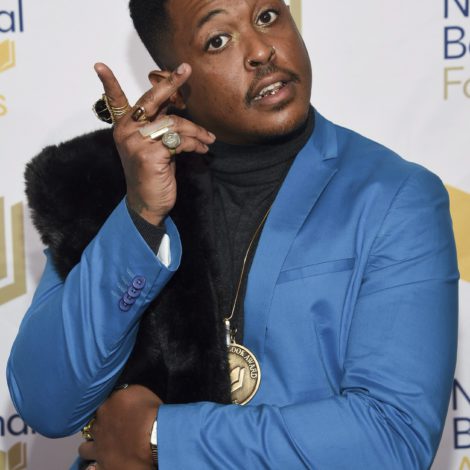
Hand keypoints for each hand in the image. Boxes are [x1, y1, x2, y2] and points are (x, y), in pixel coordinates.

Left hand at [79, 385, 162, 469]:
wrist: (154, 438)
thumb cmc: (150, 412)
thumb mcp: (139, 391)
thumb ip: (124, 392)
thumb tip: (119, 392)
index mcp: (106, 406)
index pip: (98, 405)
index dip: (104, 409)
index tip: (112, 410)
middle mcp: (98, 426)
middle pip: (88, 426)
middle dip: (96, 427)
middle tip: (108, 429)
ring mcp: (98, 448)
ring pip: (84, 449)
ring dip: (90, 447)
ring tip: (101, 447)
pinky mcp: (104, 467)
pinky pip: (92, 469)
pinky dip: (96, 466)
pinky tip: (103, 463)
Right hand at [95, 63, 215, 224]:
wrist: (148, 203)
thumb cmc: (153, 172)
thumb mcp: (153, 145)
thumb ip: (158, 124)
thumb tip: (177, 102)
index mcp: (124, 127)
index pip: (115, 101)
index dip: (108, 82)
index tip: (99, 64)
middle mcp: (126, 132)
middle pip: (151, 100)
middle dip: (171, 83)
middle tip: (186, 70)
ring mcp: (137, 143)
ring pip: (174, 123)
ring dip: (196, 131)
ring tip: (207, 139)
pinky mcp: (150, 155)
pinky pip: (180, 141)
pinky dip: (195, 144)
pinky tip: (202, 148)